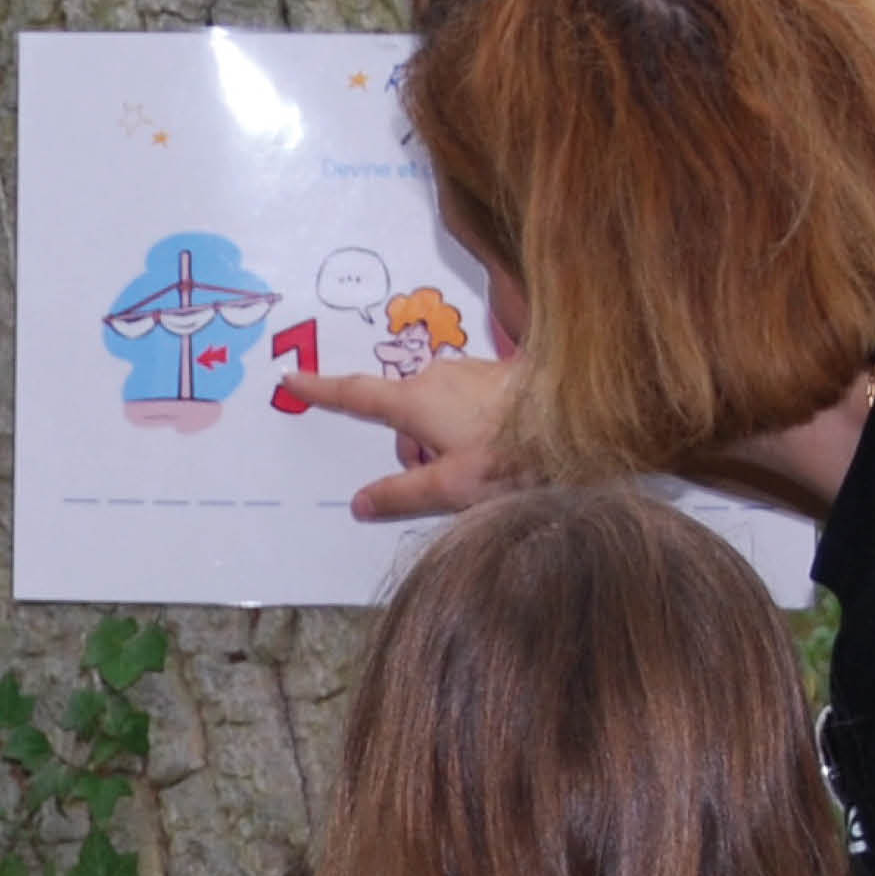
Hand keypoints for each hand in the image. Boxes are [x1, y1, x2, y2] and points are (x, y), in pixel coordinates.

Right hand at [272, 354, 518, 520]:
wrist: (582, 423)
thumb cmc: (513, 456)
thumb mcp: (451, 488)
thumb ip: (402, 494)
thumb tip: (359, 504)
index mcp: (415, 399)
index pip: (355, 394)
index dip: (321, 390)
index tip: (292, 378)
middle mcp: (438, 376)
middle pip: (404, 416)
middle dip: (412, 449)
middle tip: (446, 483)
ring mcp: (471, 371)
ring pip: (436, 413)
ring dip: (444, 442)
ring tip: (486, 472)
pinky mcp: (498, 376)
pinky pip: (465, 405)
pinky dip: (469, 430)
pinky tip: (502, 452)